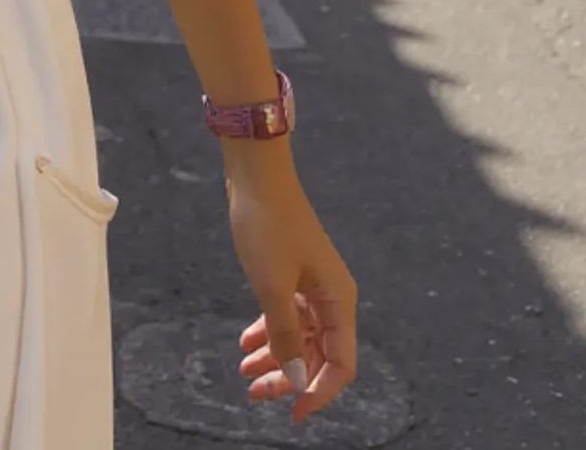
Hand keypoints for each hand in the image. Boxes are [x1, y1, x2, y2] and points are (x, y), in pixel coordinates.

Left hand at [229, 161, 357, 421]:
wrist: (255, 174)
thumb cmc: (267, 225)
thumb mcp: (272, 286)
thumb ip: (285, 335)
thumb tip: (296, 378)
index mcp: (338, 301)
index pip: (341, 364)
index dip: (320, 392)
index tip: (293, 412)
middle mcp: (331, 296)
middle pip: (317, 353)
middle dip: (288, 377)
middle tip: (255, 393)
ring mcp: (311, 284)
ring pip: (298, 335)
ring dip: (274, 356)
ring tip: (244, 373)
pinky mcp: (291, 272)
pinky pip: (285, 313)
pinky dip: (268, 330)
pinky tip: (246, 342)